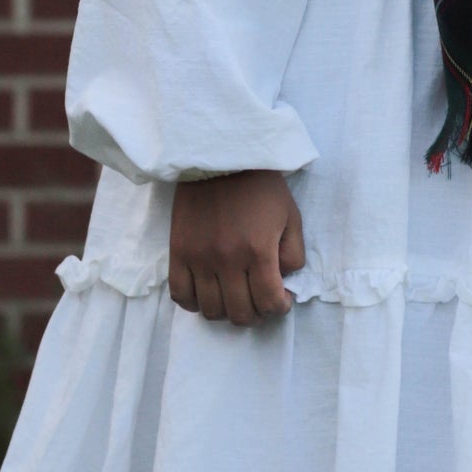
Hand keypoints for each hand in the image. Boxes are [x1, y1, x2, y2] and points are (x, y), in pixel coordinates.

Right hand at [168, 169, 305, 326]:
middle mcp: (228, 260)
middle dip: (256, 314)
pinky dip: (195, 303)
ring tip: (235, 297)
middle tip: (259, 301)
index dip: (280, 308)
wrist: (222, 157)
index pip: (269, 303)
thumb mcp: (291, 216)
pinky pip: (181, 295)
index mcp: (259, 251)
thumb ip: (293, 253)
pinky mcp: (179, 252)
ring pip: (211, 311)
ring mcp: (200, 258)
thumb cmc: (261, 186)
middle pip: (240, 314)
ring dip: (227, 311)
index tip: (282, 299)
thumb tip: (282, 281)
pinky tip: (208, 293)